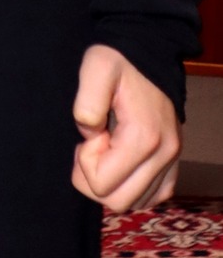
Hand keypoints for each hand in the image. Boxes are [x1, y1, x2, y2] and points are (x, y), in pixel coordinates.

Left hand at [72, 43, 179, 212]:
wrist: (148, 54)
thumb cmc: (119, 62)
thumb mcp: (95, 69)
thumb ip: (87, 104)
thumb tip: (90, 135)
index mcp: (144, 137)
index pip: (102, 183)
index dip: (85, 161)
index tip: (91, 132)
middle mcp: (165, 155)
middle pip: (117, 202)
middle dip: (94, 178)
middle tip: (94, 143)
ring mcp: (172, 162)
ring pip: (133, 203)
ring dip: (111, 183)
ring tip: (107, 149)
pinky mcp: (172, 165)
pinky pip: (151, 197)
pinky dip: (131, 188)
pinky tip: (120, 162)